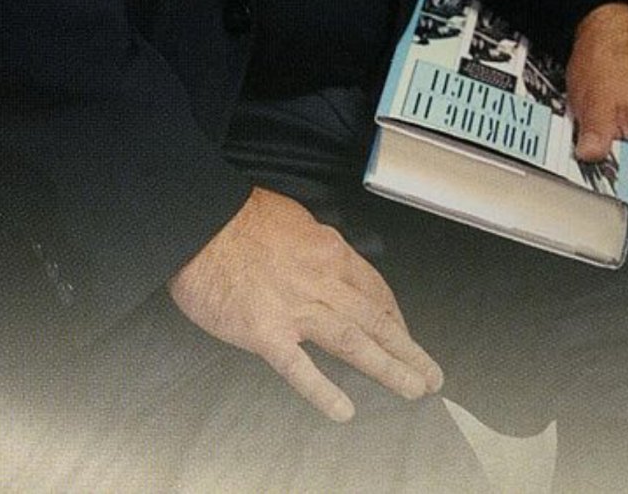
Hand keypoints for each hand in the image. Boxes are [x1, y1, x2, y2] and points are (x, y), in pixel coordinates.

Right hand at [167, 186, 442, 421]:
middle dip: (407, 349)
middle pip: (375, 318)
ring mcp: (295, 308)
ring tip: (412, 389)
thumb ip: (314, 247)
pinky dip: (324, 390)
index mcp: (327, 250)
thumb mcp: (291, 219)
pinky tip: (344, 410)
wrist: (197, 220)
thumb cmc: (236, 217)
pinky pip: (300, 368)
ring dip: (388, 368)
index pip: (373, 288)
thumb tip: (329, 262)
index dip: (394, 315)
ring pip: (354, 342)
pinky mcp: (265, 332)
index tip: (403, 333)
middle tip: (430, 374)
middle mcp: (321, 279)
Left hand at [567, 2, 627, 227]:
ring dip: (616, 174)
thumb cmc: (610, 57)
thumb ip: (595, 140)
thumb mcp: (595, 102)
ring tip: (591, 163)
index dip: (625, 212)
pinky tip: (597, 150)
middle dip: (618, 192)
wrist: (612, 29)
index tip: (604, 220)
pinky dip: (618, 157)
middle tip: (590, 191)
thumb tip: (589, 164)